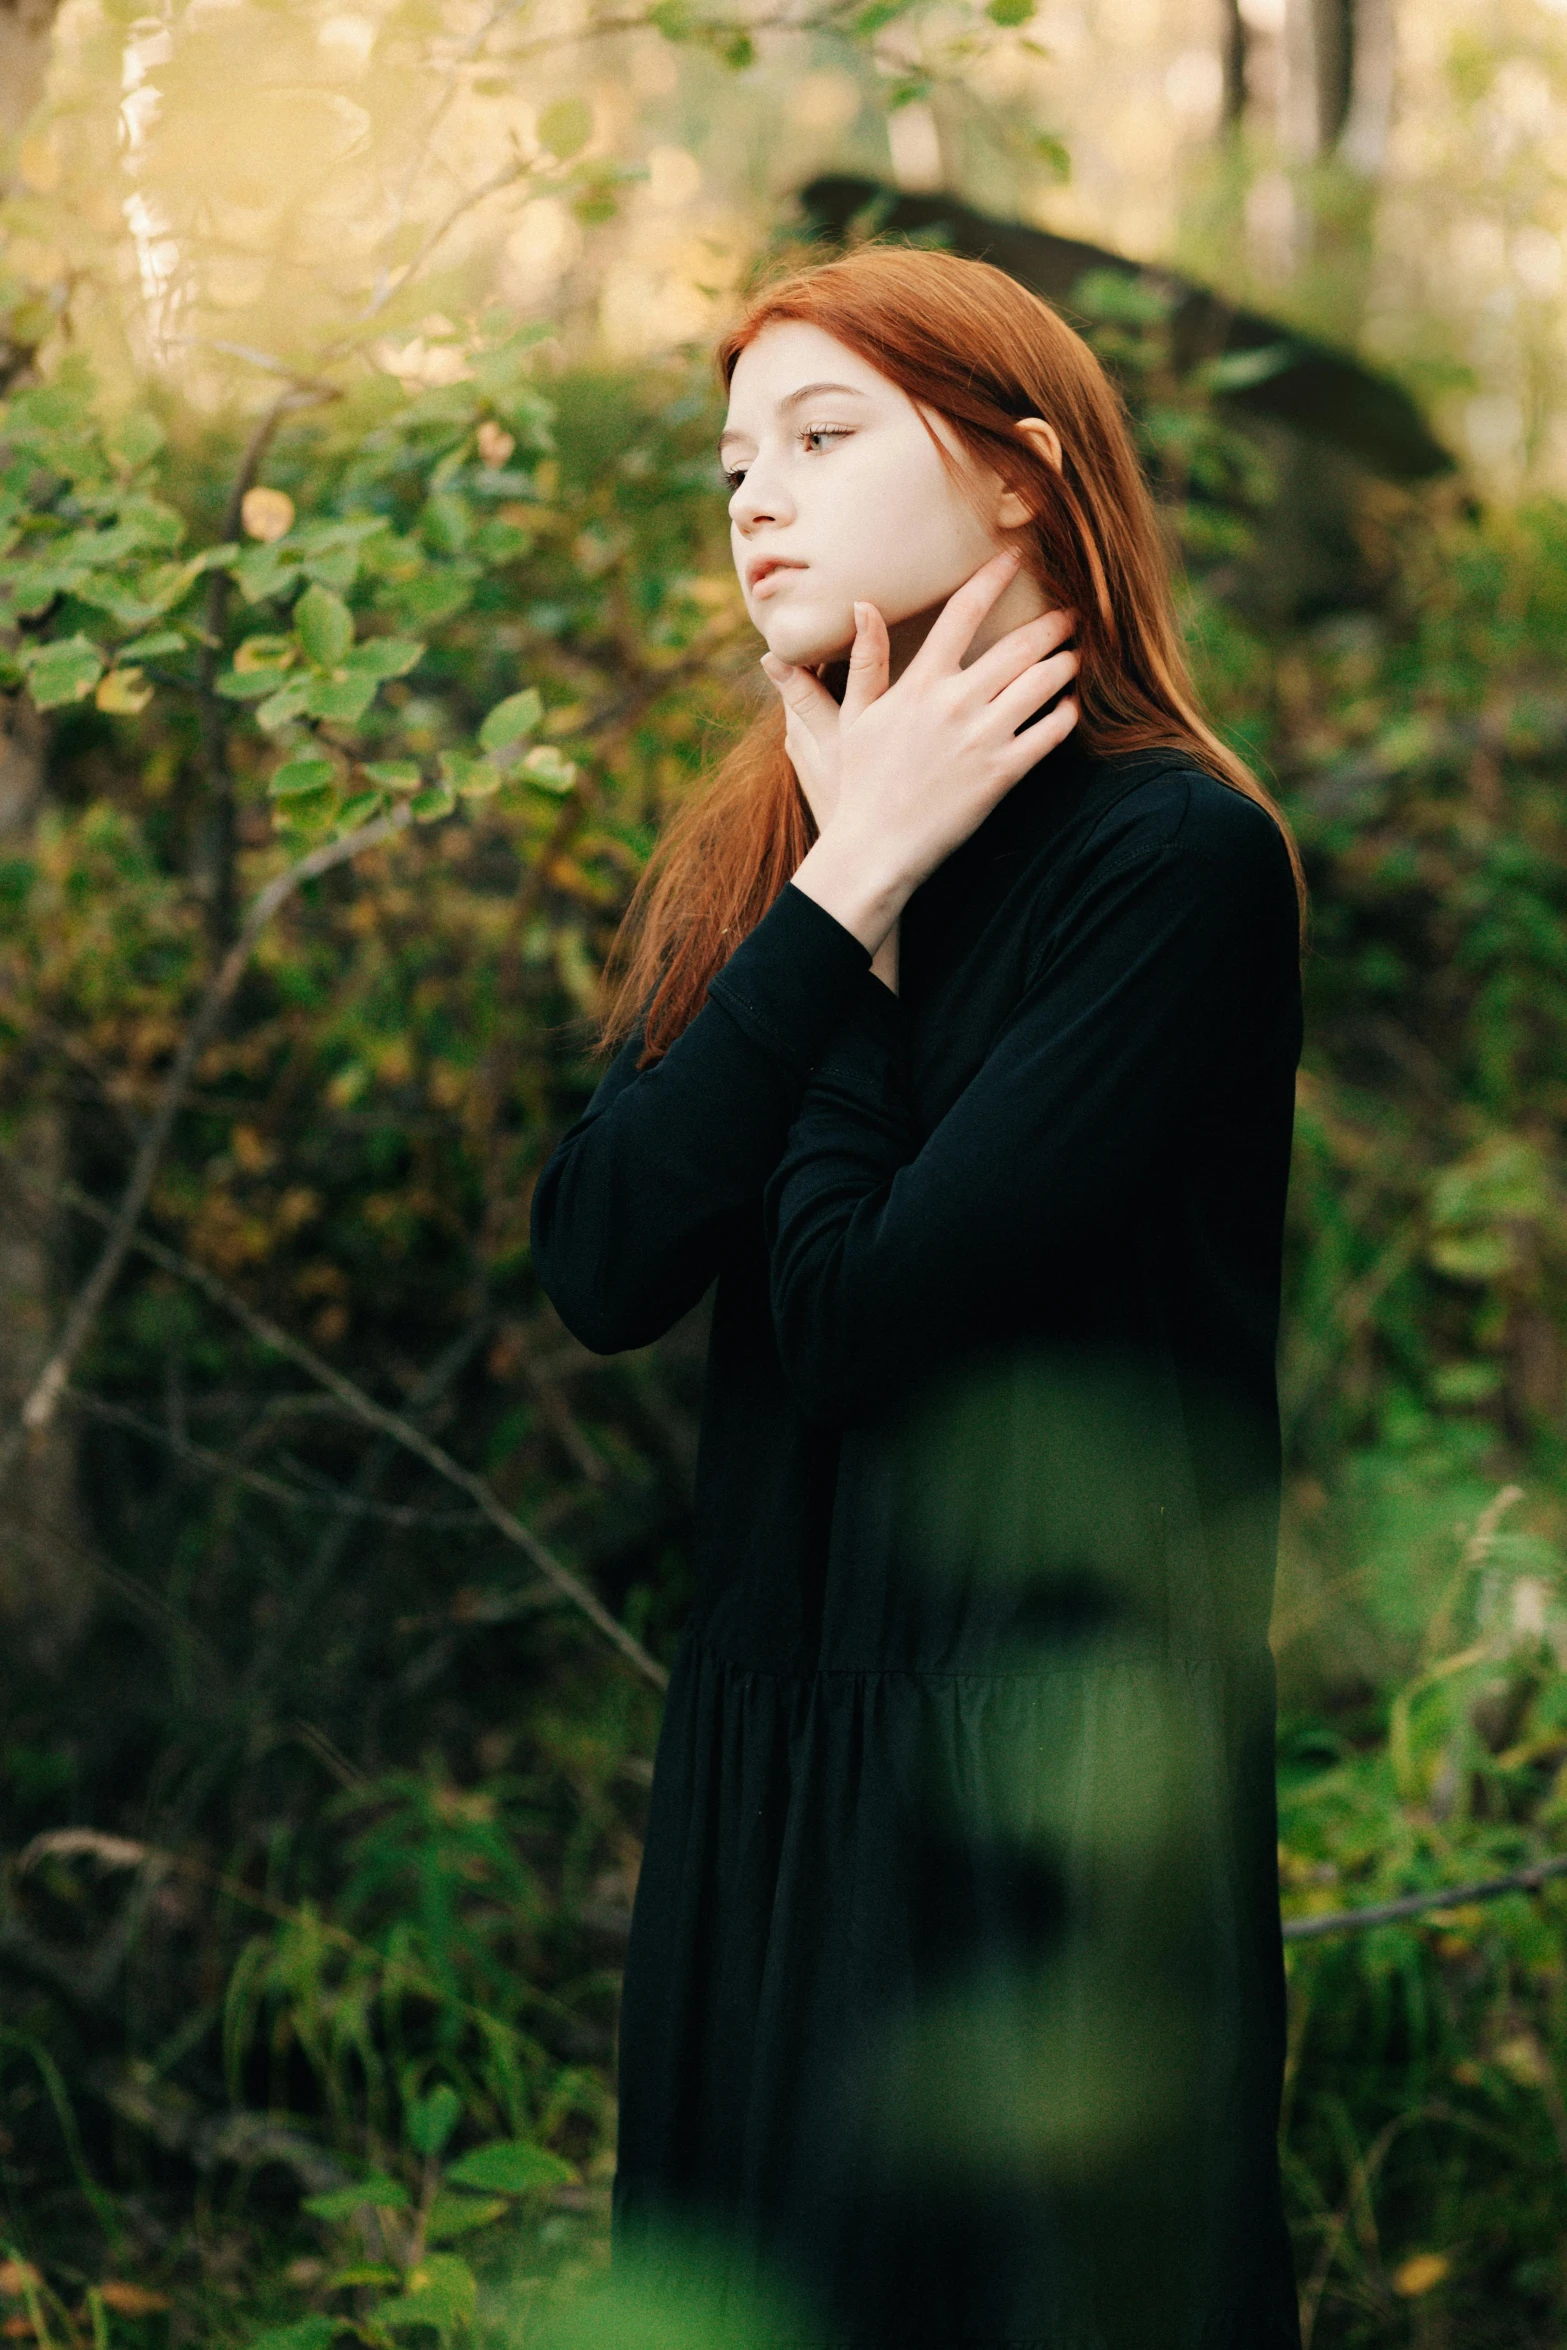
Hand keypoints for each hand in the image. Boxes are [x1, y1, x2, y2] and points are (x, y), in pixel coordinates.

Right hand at [767, 552, 1078, 956]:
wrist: (875, 848)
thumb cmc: (861, 783)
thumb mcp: (854, 717)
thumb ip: (865, 660)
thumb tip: (863, 605)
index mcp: (920, 684)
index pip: (962, 613)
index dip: (993, 578)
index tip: (1016, 556)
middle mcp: (955, 703)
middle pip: (1018, 645)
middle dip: (1052, 623)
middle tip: (1071, 612)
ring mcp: (983, 738)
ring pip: (1042, 683)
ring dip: (1066, 663)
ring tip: (1076, 655)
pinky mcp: (1003, 774)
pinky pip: (1049, 733)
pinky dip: (1066, 714)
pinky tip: (1071, 705)